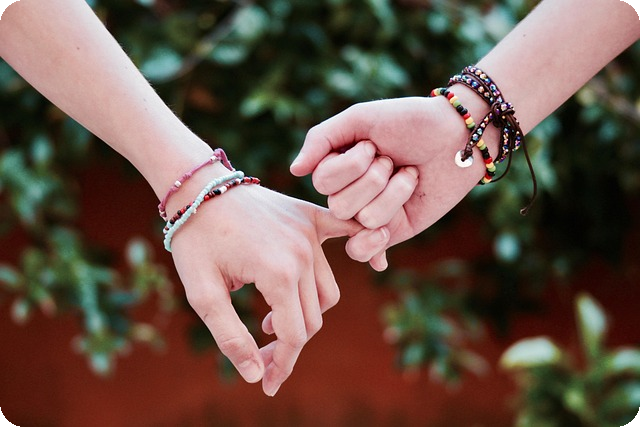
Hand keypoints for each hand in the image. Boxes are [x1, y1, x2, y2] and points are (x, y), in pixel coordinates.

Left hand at [167, 177, 360, 395]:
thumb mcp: (202, 293)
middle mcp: (303, 253)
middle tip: (259, 351)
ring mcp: (311, 233)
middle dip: (288, 344)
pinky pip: (348, 235)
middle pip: (313, 317)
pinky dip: (366, 248)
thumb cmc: (196, 240)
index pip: (294, 334)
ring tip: (270, 320)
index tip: (267, 383)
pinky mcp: (311, 217)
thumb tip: (256, 375)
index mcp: (277, 273)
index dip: (281, 364)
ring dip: (306, 314)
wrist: (199, 188)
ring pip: (327, 291)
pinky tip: (379, 264)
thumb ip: (231, 337)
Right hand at [290, 95, 493, 269]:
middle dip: (375, 179)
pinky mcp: (391, 231)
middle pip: (340, 205)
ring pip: (363, 221)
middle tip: (394, 160)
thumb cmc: (409, 121)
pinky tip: (385, 234)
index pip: (323, 181)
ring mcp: (368, 213)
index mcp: (336, 165)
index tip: (375, 144)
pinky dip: (372, 246)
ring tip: (409, 176)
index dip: (353, 164)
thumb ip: (321, 138)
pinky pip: (363, 251)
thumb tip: (294, 170)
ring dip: (395, 194)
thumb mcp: (361, 118)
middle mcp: (348, 191)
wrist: (457, 137)